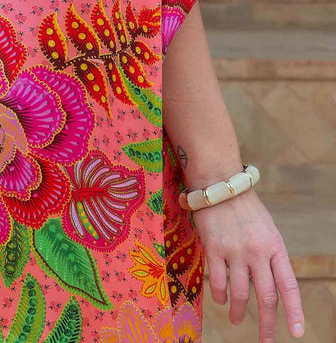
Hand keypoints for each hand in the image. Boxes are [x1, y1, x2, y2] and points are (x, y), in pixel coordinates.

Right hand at [190, 187, 304, 341]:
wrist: (220, 183)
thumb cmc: (246, 208)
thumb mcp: (267, 230)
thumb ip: (270, 258)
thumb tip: (267, 289)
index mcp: (275, 246)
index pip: (288, 286)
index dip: (294, 312)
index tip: (296, 333)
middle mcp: (257, 252)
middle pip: (265, 297)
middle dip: (266, 324)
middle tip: (265, 341)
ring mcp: (235, 251)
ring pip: (239, 294)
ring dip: (237, 312)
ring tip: (235, 319)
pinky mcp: (214, 249)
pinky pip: (218, 283)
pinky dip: (219, 296)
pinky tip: (220, 299)